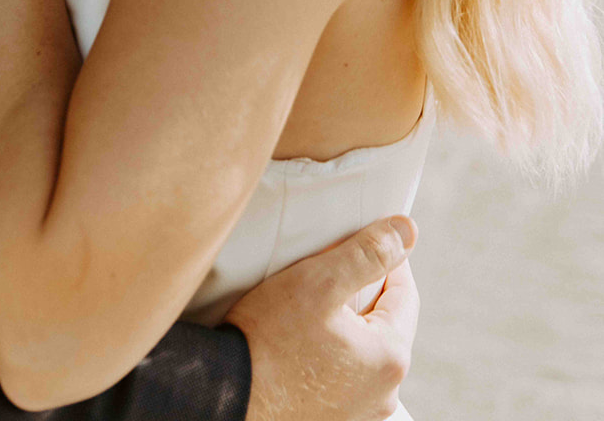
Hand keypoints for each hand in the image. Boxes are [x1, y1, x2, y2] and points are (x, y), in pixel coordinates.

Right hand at [224, 216, 418, 420]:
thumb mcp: (319, 281)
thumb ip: (368, 253)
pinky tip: (303, 340)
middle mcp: (384, 393)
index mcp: (390, 358)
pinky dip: (333, 351)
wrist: (227, 393)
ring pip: (365, 348)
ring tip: (311, 306)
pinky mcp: (336, 418)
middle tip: (326, 272)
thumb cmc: (268, 339)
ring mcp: (361, 411)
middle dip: (363, 292)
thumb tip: (406, 231)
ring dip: (348, 323)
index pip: (405, 293)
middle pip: (385, 322)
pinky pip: (347, 373)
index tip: (359, 241)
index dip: (385, 258)